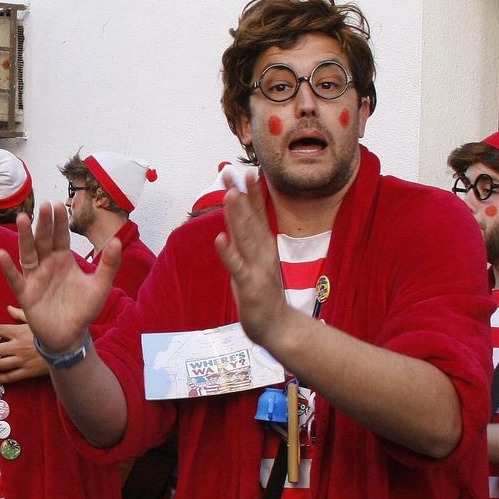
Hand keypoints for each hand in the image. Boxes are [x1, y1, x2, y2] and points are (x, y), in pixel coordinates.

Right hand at [0, 203, 117, 354]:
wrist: (71, 335)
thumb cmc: (83, 310)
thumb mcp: (100, 286)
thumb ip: (108, 264)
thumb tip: (117, 241)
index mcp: (63, 260)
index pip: (60, 236)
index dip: (59, 222)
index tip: (59, 205)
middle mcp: (47, 265)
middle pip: (43, 240)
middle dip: (43, 223)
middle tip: (44, 205)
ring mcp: (35, 278)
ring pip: (27, 253)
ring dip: (24, 237)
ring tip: (21, 219)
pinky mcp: (25, 294)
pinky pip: (15, 279)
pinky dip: (8, 268)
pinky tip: (2, 254)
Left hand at [0, 307, 48, 384]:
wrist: (66, 350)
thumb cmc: (50, 333)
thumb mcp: (36, 321)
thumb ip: (21, 314)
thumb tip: (9, 308)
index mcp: (18, 332)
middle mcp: (16, 346)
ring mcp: (21, 360)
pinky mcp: (26, 372)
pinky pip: (9, 377)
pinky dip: (0, 378)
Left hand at [213, 170, 296, 351]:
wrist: (278, 328)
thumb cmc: (263, 294)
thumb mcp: (256, 262)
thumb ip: (248, 241)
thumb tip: (240, 219)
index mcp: (264, 246)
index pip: (258, 214)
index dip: (252, 193)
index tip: (246, 170)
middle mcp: (262, 252)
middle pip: (251, 219)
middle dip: (242, 195)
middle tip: (233, 171)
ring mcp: (257, 268)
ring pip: (245, 238)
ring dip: (238, 216)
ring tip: (230, 194)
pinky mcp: (249, 285)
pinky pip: (237, 267)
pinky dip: (228, 253)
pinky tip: (220, 239)